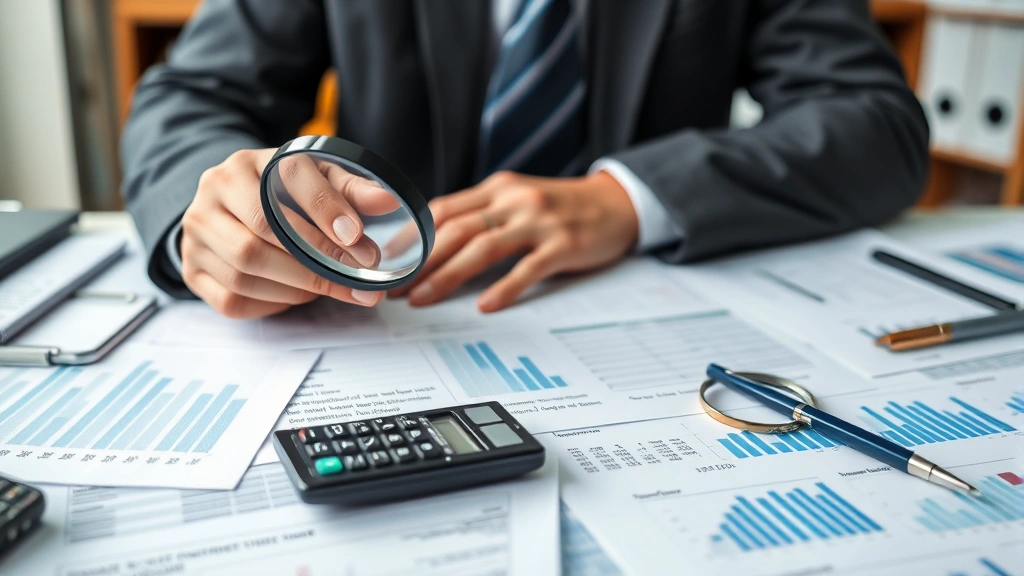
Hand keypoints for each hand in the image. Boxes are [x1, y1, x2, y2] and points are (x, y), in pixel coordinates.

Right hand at [180, 148, 396, 318]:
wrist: (230, 207)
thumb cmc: (281, 194)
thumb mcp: (317, 179)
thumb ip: (352, 189)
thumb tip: (389, 201)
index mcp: (246, 163)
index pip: (288, 182)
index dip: (327, 212)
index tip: (359, 238)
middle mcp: (212, 194)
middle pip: (264, 236)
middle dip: (317, 263)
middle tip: (357, 280)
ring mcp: (195, 234)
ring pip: (246, 272)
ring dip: (297, 288)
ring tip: (328, 286)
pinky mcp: (192, 270)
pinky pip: (232, 300)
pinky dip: (271, 304)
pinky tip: (295, 295)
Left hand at [390, 171, 638, 311]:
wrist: (617, 202)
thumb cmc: (561, 207)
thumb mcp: (518, 199)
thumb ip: (483, 214)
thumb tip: (436, 242)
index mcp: (498, 189)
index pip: (443, 209)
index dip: (412, 235)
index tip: (389, 260)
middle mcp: (514, 200)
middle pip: (456, 229)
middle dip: (421, 260)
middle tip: (396, 288)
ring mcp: (539, 221)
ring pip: (483, 247)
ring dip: (448, 275)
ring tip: (424, 298)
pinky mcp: (564, 244)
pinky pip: (528, 268)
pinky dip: (505, 288)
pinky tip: (486, 306)